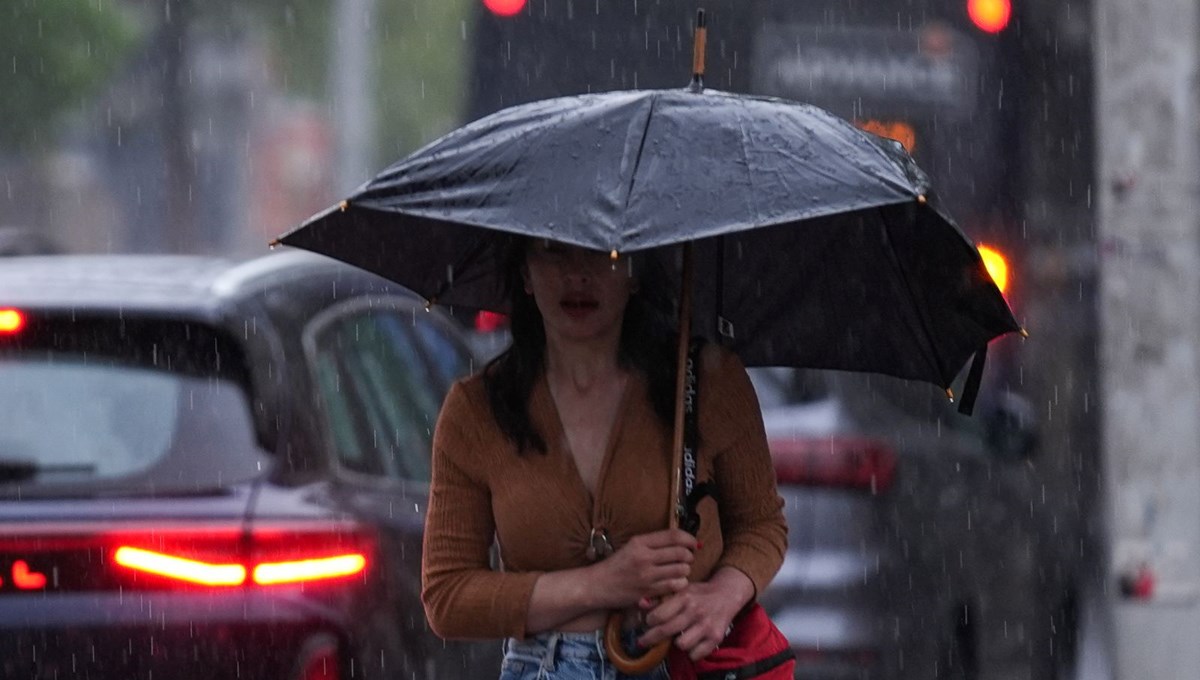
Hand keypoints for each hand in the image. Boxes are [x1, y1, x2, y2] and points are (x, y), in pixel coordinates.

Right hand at [591, 529, 695, 608]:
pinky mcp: (648, 591)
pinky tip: (676, 583)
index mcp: (640, 542)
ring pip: (681, 570)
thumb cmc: (615, 566)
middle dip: (689, 556)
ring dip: (686, 570)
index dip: (689, 538)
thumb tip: (680, 541)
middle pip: (680, 552)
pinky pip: (674, 586)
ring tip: (681, 571)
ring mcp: (646, 575)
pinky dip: (680, 584)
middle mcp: (644, 556)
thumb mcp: (631, 547)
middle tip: (688, 558)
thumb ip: (652, 544)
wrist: (596, 585)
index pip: (673, 536)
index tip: (694, 543)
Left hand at [637, 569, 752, 661]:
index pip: (659, 614)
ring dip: (676, 644)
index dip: (649, 621)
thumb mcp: (681, 590)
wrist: (727, 594)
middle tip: (643, 640)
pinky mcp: (716, 637)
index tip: (648, 622)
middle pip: (666, 631)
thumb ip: (660, 598)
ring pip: (681, 644)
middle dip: (651, 638)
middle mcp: (695, 611)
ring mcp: (707, 625)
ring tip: (676, 638)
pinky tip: (691, 644)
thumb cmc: (699, 593)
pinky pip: (696, 654)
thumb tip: (641, 604)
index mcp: (685, 597)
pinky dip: (691, 652)